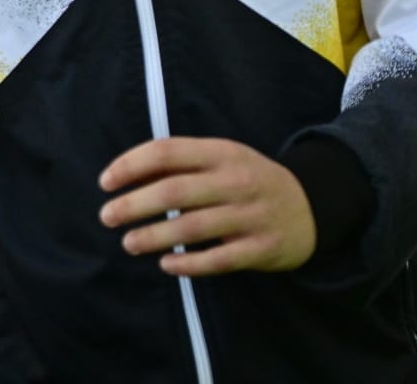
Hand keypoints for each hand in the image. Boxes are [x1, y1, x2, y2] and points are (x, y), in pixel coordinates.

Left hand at [99, 137, 316, 275]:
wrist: (311, 206)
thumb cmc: (249, 180)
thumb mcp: (222, 158)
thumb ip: (181, 163)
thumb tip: (127, 174)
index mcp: (221, 152)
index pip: (167, 152)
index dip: (131, 165)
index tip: (105, 182)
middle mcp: (235, 181)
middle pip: (174, 191)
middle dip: (134, 204)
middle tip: (106, 217)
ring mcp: (250, 216)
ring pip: (192, 228)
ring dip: (153, 237)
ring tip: (128, 243)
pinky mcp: (260, 249)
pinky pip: (218, 260)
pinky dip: (188, 264)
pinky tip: (166, 266)